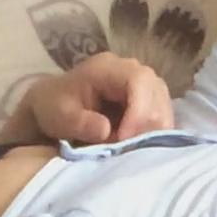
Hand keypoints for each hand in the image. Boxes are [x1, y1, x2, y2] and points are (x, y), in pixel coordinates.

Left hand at [26, 53, 174, 144]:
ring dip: (154, 131)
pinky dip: (155, 133)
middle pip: (157, 91)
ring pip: (163, 104)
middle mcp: (130, 69)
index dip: (139, 111)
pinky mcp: (146, 100)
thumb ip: (81, 123)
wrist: (52, 105)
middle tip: (129, 149)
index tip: (125, 139)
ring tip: (133, 149)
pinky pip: (161, 115)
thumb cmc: (54, 108)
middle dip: (148, 125)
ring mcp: (141, 84)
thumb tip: (107, 130)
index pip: (138, 80)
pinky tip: (139, 146)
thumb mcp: (59, 116)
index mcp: (107, 68)